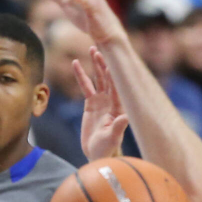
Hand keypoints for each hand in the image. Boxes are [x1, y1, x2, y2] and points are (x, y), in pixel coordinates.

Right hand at [76, 47, 128, 161]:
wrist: (98, 153)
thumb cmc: (107, 148)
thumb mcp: (112, 139)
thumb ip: (118, 127)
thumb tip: (125, 117)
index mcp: (118, 107)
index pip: (116, 87)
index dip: (112, 75)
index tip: (108, 62)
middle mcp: (111, 101)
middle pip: (108, 78)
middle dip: (104, 63)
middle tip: (99, 48)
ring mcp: (102, 101)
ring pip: (98, 79)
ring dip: (95, 64)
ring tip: (92, 48)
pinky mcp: (91, 104)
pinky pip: (86, 86)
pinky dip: (81, 75)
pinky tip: (76, 63)